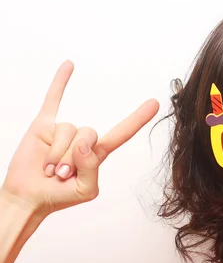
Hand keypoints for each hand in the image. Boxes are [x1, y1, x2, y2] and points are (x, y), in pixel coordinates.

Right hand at [0, 61, 158, 216]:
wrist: (29, 197)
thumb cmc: (59, 196)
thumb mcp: (85, 190)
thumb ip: (92, 168)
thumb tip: (84, 143)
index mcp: (97, 154)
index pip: (121, 134)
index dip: (137, 120)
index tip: (154, 103)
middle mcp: (83, 140)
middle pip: (88, 134)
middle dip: (71, 158)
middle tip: (60, 176)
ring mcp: (64, 131)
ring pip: (67, 129)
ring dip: (55, 153)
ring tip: (48, 168)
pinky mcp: (43, 126)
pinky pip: (53, 99)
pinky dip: (60, 82)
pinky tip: (69, 65)